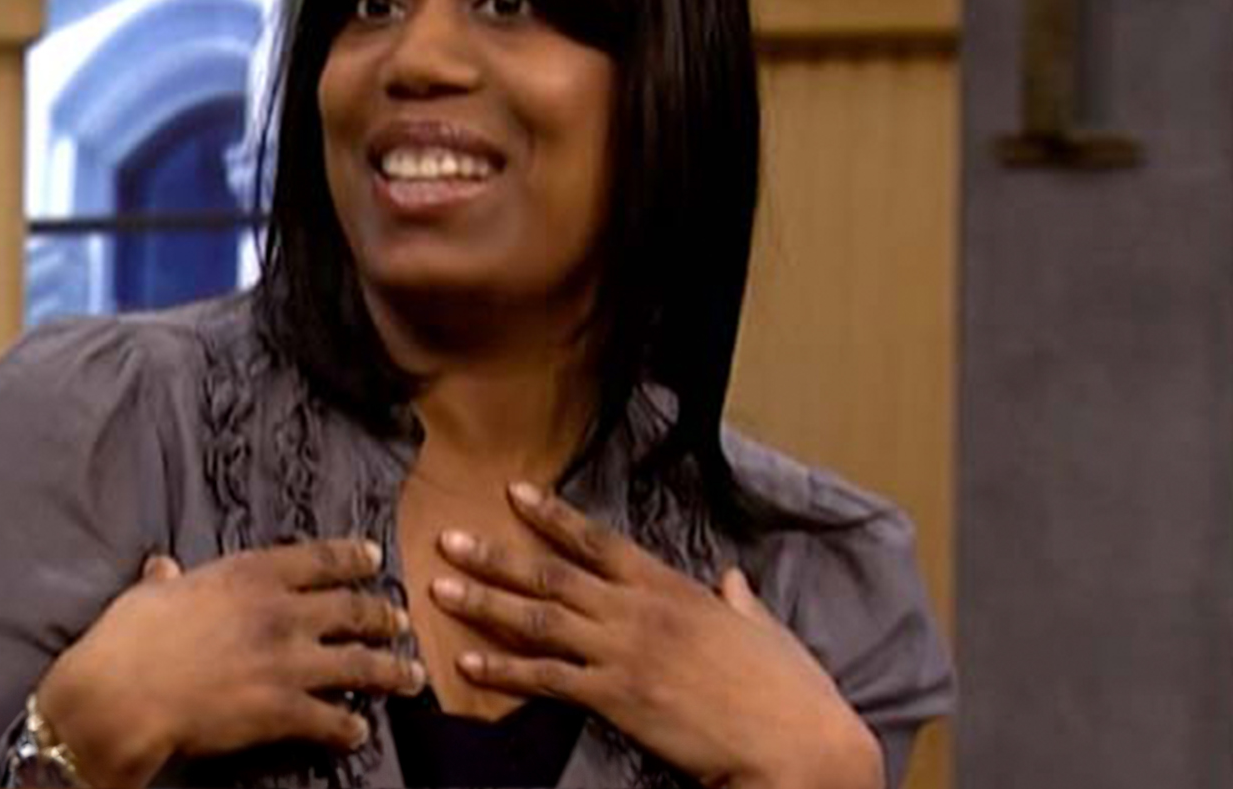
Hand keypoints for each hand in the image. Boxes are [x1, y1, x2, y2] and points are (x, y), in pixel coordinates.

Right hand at [35, 540, 426, 788]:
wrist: (125, 694)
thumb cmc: (130, 638)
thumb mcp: (150, 593)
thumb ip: (167, 579)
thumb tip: (162, 566)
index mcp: (251, 573)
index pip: (319, 558)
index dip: (352, 556)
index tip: (374, 555)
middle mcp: (282, 612)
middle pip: (352, 608)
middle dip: (382, 615)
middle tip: (399, 619)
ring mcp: (290, 662)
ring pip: (359, 664)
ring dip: (390, 670)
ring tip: (410, 675)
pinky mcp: (285, 710)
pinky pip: (332, 719)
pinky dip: (350, 728)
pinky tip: (359, 732)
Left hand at [427, 483, 882, 788]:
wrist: (793, 741)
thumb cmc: (787, 688)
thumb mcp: (764, 630)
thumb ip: (741, 602)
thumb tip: (734, 581)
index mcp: (670, 587)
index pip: (599, 541)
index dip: (554, 515)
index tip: (514, 492)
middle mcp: (638, 611)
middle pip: (552, 574)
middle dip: (495, 554)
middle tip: (448, 536)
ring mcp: (623, 652)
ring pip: (537, 619)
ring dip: (484, 602)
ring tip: (439, 587)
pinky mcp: (616, 697)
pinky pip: (546, 678)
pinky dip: (504, 669)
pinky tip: (468, 662)